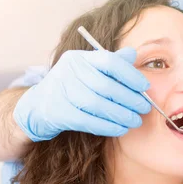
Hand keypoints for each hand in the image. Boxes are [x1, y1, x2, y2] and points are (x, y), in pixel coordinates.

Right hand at [14, 48, 150, 141]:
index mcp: (79, 57)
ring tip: (135, 121)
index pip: (109, 61)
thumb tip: (133, 55)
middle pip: (106, 85)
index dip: (130, 74)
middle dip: (130, 98)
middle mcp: (69, 71)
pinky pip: (88, 121)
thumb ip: (111, 62)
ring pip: (98, 105)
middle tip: (145, 108)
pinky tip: (120, 129)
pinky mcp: (58, 113)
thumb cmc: (70, 87)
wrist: (37, 106)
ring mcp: (62, 91)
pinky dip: (107, 126)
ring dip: (121, 115)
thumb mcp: (87, 70)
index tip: (145, 87)